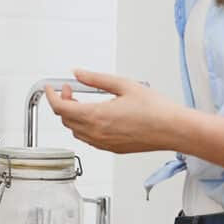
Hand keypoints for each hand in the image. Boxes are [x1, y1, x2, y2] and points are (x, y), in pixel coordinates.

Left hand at [44, 69, 186, 153]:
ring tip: (81, 102)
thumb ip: (96, 79)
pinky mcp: (112, 149)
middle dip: (63, 103)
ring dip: (72, 116)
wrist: (173, 129)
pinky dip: (83, 127)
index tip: (50, 88)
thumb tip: (78, 73)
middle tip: (70, 90)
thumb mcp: (123, 84)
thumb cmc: (155, 109)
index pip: (60, 108)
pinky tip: (94, 116)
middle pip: (65, 120)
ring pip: (75, 131)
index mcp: (97, 116)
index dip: (51, 96)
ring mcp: (103, 144)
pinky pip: (88, 139)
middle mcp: (97, 133)